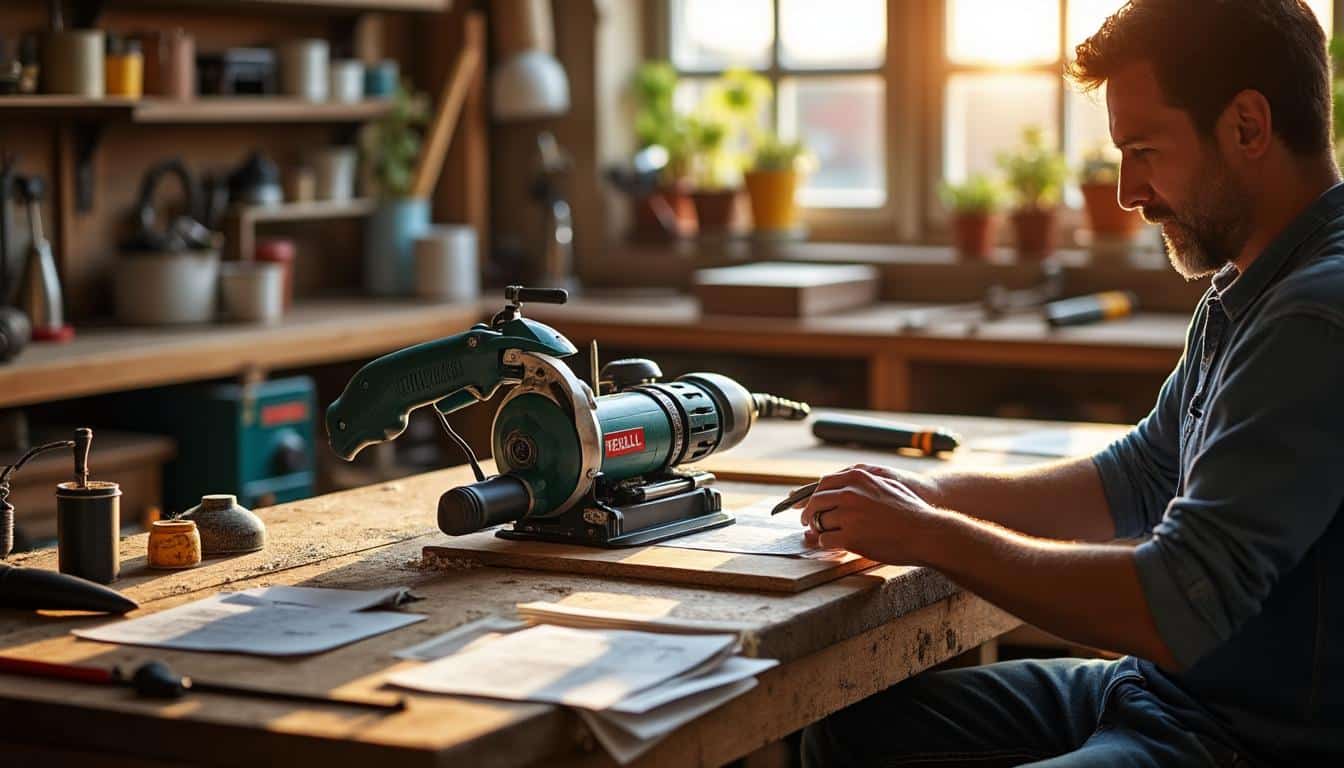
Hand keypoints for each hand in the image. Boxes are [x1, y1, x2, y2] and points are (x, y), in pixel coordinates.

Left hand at [798, 466, 945, 564]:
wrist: (926, 532)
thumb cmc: (911, 511)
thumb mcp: (886, 485)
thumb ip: (862, 484)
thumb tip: (841, 489)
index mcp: (858, 478)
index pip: (824, 484)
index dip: (814, 496)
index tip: (809, 505)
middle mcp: (849, 493)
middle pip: (816, 502)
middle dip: (809, 514)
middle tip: (807, 523)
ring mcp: (848, 515)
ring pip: (818, 522)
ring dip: (820, 531)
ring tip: (825, 536)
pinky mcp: (850, 537)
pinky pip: (825, 540)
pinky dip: (827, 544)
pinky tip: (835, 546)